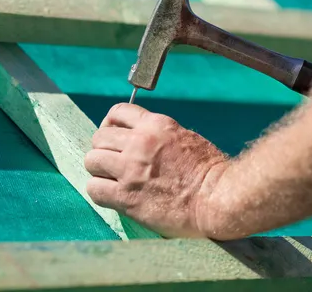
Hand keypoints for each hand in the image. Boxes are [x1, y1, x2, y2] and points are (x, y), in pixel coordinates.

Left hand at [85, 103, 229, 237]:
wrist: (218, 199)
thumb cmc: (210, 172)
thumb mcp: (185, 137)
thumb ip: (158, 136)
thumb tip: (138, 141)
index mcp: (155, 125)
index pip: (117, 112)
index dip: (111, 125)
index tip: (114, 137)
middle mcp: (138, 143)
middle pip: (99, 138)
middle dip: (103, 150)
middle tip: (112, 163)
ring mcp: (130, 169)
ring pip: (92, 161)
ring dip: (99, 170)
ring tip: (111, 180)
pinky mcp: (126, 196)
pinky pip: (94, 188)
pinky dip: (100, 191)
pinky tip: (112, 195)